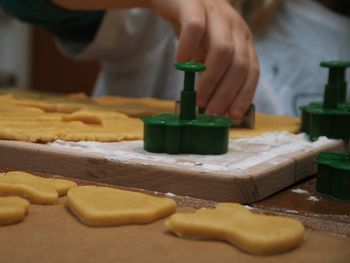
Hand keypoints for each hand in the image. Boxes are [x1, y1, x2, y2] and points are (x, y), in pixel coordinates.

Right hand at [149, 0, 259, 118]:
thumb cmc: (194, 27)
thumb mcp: (208, 51)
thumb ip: (215, 72)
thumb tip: (216, 105)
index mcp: (242, 39)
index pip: (252, 70)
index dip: (245, 95)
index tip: (233, 116)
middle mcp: (235, 26)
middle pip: (240, 64)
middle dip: (226, 94)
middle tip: (212, 113)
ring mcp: (217, 13)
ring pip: (223, 50)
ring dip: (211, 80)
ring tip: (199, 98)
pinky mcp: (194, 4)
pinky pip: (194, 29)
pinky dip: (188, 49)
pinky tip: (180, 63)